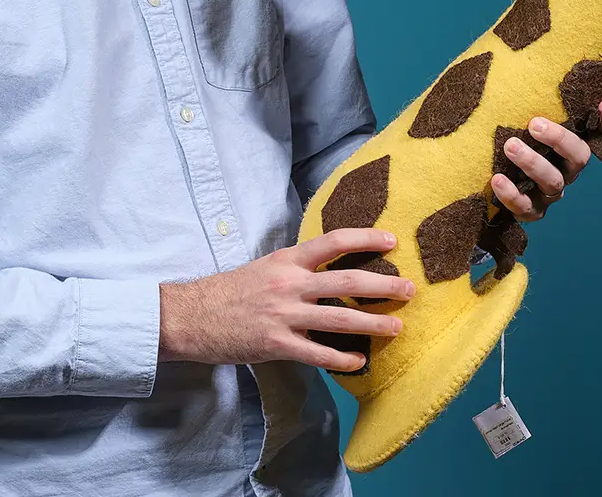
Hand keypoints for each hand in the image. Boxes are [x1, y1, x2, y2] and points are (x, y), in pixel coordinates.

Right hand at [158, 228, 414, 373]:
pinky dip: (342, 359)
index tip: (391, 241)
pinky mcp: (277, 344)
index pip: (334, 241)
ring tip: (397, 326)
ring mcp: (285, 315)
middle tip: (409, 288)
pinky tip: (359, 362)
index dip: (365, 239)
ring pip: (339, 319)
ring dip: (372, 324)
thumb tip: (330, 268)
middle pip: (346, 281)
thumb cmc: (230, 289)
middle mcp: (290, 283)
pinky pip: (318, 354)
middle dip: (382, 285)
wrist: (192, 315)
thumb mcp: (266, 266)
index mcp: (288, 259)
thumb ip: (297, 268)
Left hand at [491, 99, 601, 222]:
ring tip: (510, 146)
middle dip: (560, 139)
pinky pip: (526, 207)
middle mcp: (567, 169)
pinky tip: (496, 180)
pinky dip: (512, 195)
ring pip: (554, 182)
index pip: (600, 135)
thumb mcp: (513, 113)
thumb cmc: (504, 134)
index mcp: (569, 146)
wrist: (489, 179)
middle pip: (579, 157)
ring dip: (534, 163)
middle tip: (534, 122)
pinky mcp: (531, 211)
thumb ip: (516, 93)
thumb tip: (502, 49)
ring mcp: (550, 192)